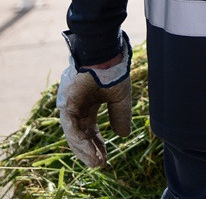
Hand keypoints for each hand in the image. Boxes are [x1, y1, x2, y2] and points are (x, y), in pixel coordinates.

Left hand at [56, 32, 132, 167]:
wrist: (108, 55)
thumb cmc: (114, 72)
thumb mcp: (121, 99)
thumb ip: (120, 116)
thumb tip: (123, 136)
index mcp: (89, 105)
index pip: (90, 131)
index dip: (98, 144)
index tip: (105, 158)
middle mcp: (77, 108)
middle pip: (80, 136)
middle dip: (89, 151)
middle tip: (99, 165)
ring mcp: (70, 106)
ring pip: (74, 134)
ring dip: (84, 149)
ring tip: (96, 161)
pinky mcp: (67, 103)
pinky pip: (71, 126)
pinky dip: (79, 138)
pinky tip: (89, 147)